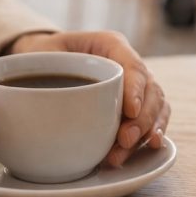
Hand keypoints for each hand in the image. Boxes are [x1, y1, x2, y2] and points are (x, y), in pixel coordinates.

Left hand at [10, 31, 169, 165]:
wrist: (46, 63)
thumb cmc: (43, 55)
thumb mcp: (38, 53)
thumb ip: (44, 68)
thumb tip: (42, 95)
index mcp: (110, 44)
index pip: (131, 64)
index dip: (135, 87)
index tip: (130, 109)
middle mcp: (129, 63)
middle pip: (150, 89)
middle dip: (142, 118)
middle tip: (124, 139)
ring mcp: (136, 86)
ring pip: (157, 106)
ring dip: (146, 132)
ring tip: (123, 152)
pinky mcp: (136, 107)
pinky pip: (154, 120)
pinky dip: (151, 136)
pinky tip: (147, 149)